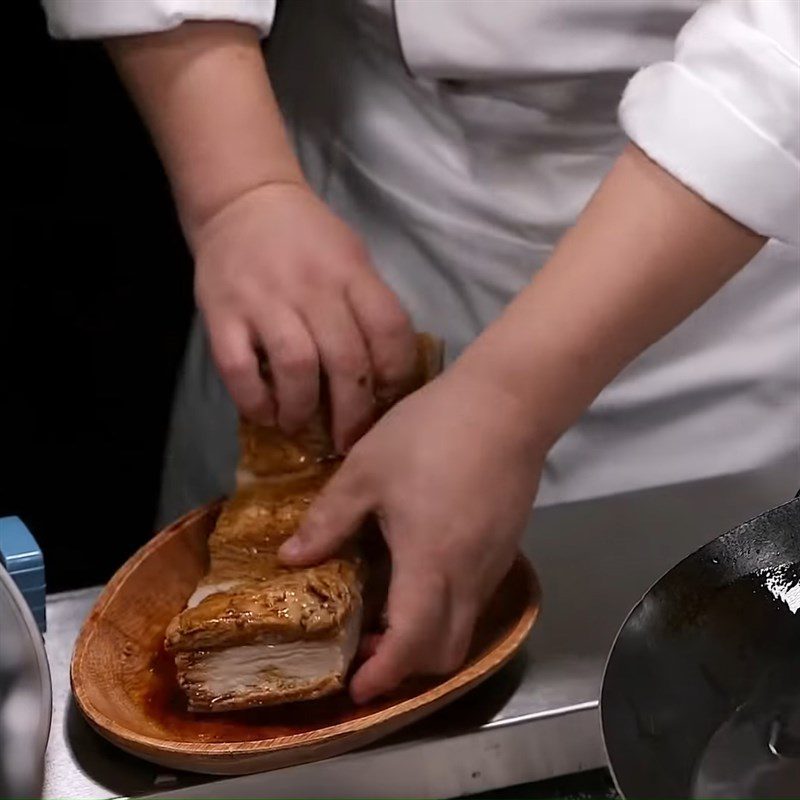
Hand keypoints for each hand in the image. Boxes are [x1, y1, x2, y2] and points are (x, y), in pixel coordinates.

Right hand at [193, 181, 415, 449]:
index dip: (396, 373)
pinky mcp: (222, 314)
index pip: (389, 329)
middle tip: (350, 438)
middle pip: (346, 360)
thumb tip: (386, 372)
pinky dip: (254, 401)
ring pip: (296, 367)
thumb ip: (369, 305)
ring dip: (303, 408)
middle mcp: (312, 287)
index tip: (389, 399)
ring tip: (301, 424)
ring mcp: (265, 300)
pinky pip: (239, 368)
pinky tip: (265, 414)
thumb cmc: (307, 237)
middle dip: (353, 412)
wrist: (242, 200)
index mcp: (351, 273)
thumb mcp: (351, 257)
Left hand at [279, 363, 544, 702]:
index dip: (383, 675)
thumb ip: (329, 520)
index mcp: (429, 563)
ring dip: (428, 637)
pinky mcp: (507, 546)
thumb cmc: (430, 432)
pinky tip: (423, 572)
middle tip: (368, 650)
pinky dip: (447, 608)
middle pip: (445, 651)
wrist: (507, 403)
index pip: (411, 643)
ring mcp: (494, 563)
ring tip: (390, 612)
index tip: (355, 688)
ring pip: (465, 626)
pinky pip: (477, 598)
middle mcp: (468, 576)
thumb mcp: (367, 470)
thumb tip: (290, 558)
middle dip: (406, 667)